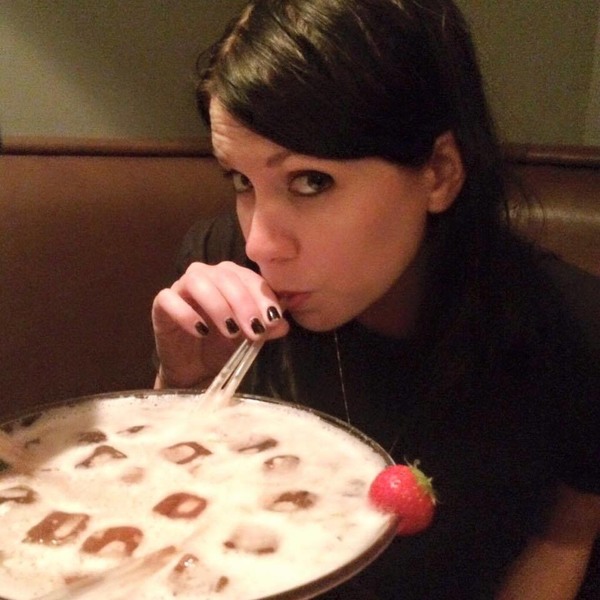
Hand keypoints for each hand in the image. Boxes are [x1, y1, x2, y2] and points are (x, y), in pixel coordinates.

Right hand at [152, 261, 288, 387]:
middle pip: (225, 276)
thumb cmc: (225, 345)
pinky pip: (168, 298)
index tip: (273, 319)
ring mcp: (182, 287)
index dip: (262, 296)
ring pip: (197, 281)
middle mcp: (207, 275)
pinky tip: (201, 332)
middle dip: (243, 303)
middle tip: (255, 329)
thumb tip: (282, 323)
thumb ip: (267, 327)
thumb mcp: (251, 337)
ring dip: (217, 305)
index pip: (248, 277)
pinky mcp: (161, 304)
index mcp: (232, 276)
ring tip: (231, 331)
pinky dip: (185, 314)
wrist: (196, 369)